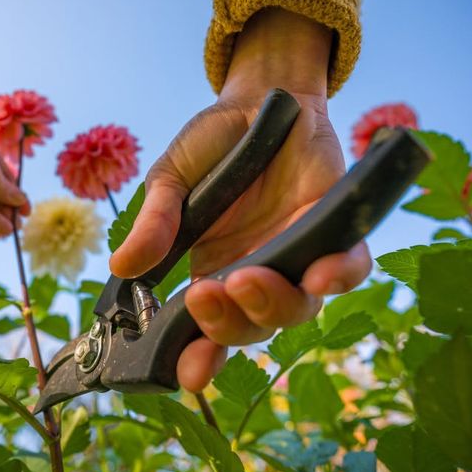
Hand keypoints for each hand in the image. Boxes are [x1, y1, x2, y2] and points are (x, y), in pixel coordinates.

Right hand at [110, 9, 371, 390]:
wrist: (262, 97)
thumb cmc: (213, 143)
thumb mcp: (171, 180)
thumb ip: (154, 223)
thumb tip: (121, 268)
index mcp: (214, 270)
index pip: (208, 330)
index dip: (200, 357)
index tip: (187, 374)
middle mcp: (258, 273)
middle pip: (253, 328)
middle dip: (229, 326)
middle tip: (204, 294)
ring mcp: (298, 254)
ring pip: (298, 309)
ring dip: (272, 305)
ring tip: (244, 278)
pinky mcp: (336, 228)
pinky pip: (350, 267)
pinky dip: (338, 275)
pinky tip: (319, 272)